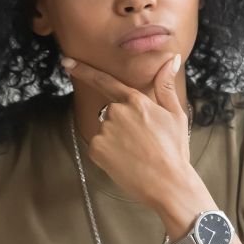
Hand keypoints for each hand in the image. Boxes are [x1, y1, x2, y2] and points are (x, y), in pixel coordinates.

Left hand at [61, 53, 196, 208]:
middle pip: (111, 112)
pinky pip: (98, 146)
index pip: (105, 81)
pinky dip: (108, 154)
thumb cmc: (174, 150)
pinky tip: (126, 161)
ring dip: (116, 140)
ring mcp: (104, 130)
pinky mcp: (96, 148)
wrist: (168, 184)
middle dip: (122, 124)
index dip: (84, 71)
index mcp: (136, 101)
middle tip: (142, 142)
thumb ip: (166, 85)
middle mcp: (116, 111)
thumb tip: (171, 59)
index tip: (67, 62)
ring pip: (105, 130)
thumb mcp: (176, 115)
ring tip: (137, 154)